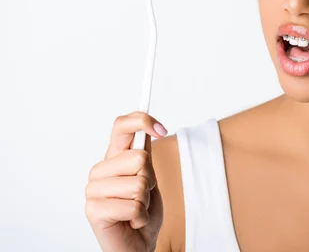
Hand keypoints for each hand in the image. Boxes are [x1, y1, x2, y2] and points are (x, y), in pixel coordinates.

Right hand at [85, 112, 167, 251]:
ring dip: (145, 201)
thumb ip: (145, 153)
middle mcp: (100, 170)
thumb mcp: (149, 177)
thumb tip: (151, 127)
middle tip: (142, 195)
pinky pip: (134, 206)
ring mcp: (93, 189)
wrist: (137, 243)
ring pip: (139, 184)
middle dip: (150, 181)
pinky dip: (141, 217)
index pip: (121, 126)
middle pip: (139, 157)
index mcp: (113, 157)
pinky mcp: (93, 210)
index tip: (162, 129)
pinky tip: (132, 221)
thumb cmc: (142, 210)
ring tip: (137, 210)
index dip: (142, 121)